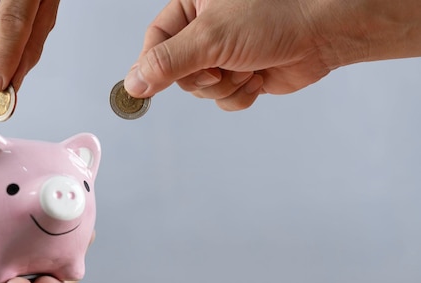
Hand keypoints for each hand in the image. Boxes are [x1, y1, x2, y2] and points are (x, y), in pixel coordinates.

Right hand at [123, 0, 334, 110]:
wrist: (322, 33)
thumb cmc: (273, 17)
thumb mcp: (210, 37)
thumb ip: (167, 62)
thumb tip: (133, 84)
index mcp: (192, 6)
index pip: (156, 41)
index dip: (154, 65)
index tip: (149, 86)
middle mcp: (205, 30)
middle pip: (178, 71)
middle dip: (203, 76)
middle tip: (221, 66)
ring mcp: (223, 54)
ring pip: (201, 89)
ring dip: (224, 86)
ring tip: (247, 66)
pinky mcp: (241, 74)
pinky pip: (223, 99)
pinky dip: (240, 95)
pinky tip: (258, 77)